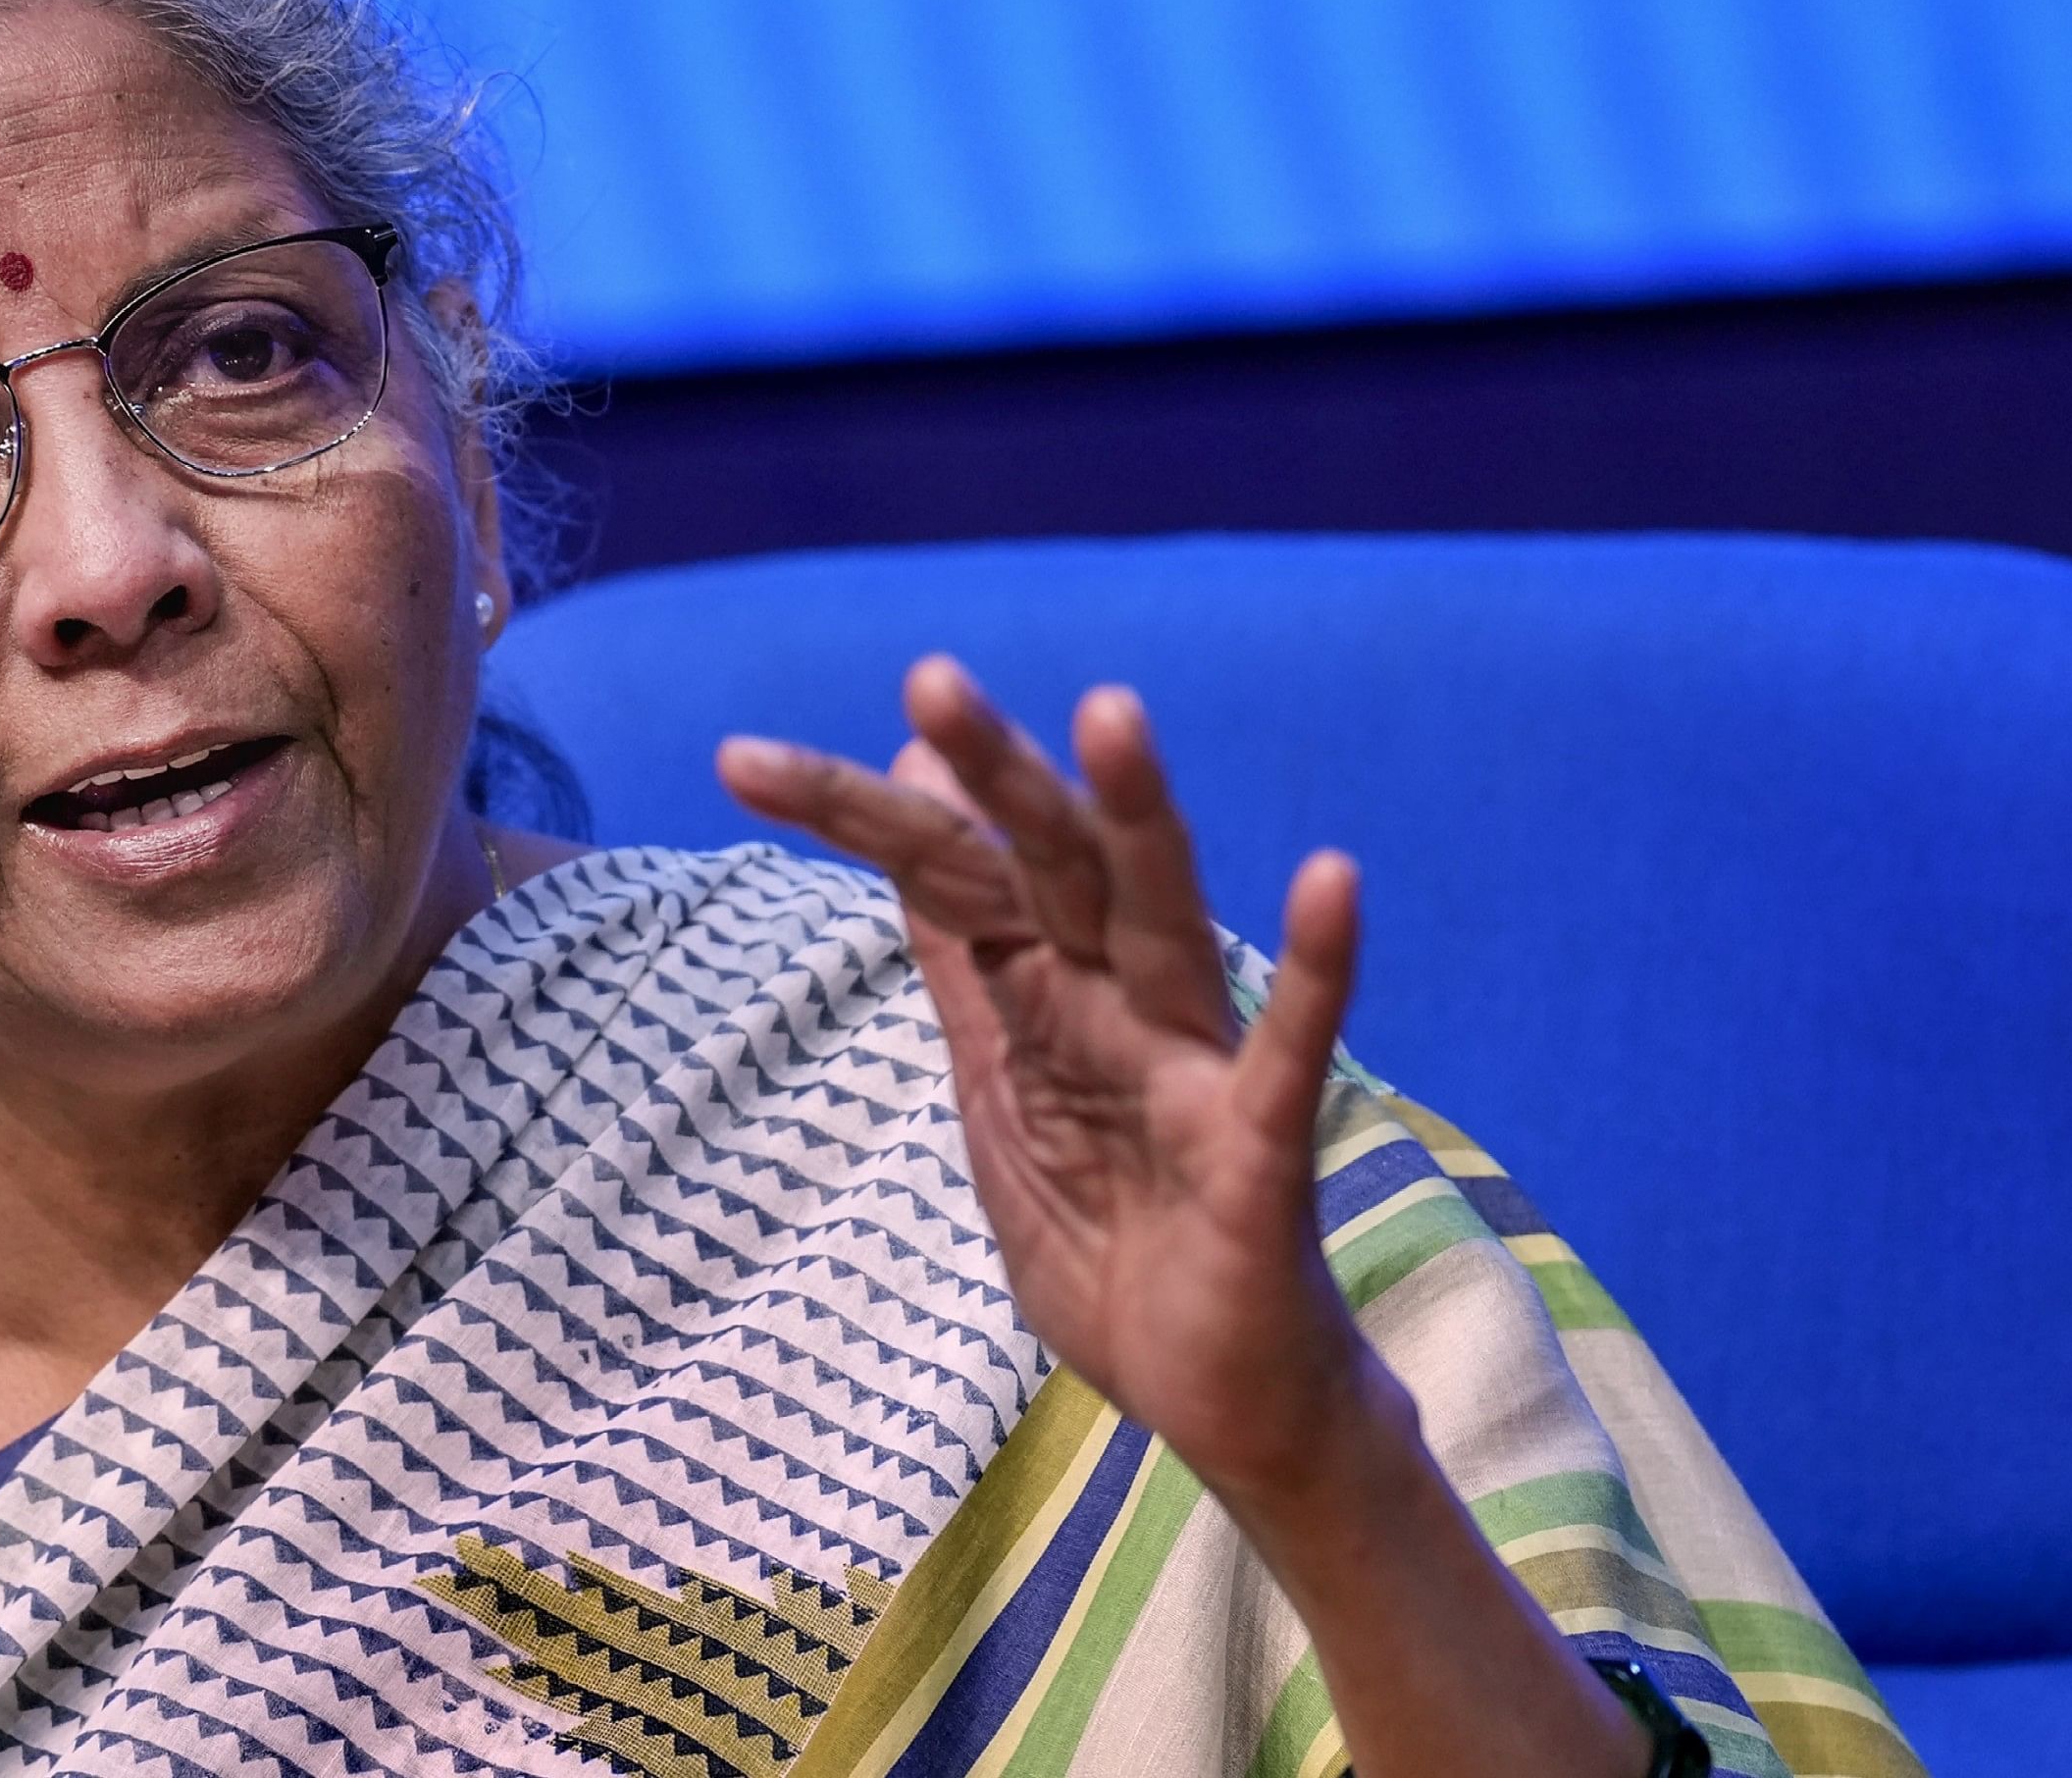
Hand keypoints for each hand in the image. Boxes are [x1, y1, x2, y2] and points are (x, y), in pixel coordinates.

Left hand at [716, 655, 1383, 1495]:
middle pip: (1048, 865)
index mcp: (1047, 989)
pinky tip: (1331, 879)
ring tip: (1109, 714)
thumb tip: (916, 797)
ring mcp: (1192, 1062)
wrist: (1210, 1393)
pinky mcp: (1255, 1145)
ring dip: (1137, 817)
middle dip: (994, 775)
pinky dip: (1318, 968)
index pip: (947, 874)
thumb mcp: (995, 1081)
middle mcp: (1121, 998)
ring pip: (1159, 919)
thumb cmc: (1108, 1233)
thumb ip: (962, 949)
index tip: (740, 759)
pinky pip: (1287, 1049)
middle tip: (927, 678)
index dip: (853, 817)